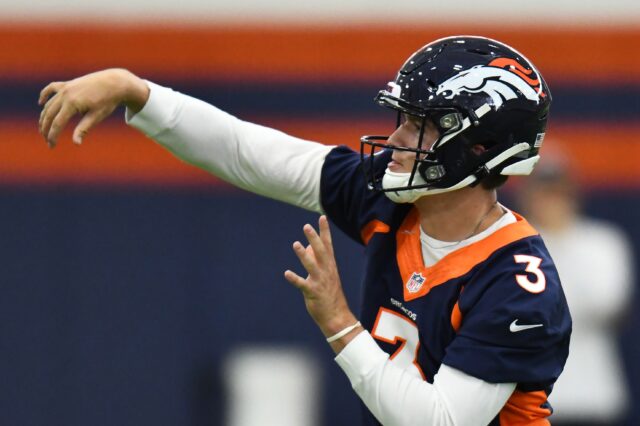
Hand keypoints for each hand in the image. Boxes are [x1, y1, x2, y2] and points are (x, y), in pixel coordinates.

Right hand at [38, 68, 149, 147]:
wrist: (115, 83)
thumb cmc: (107, 101)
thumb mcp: (97, 116)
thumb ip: (83, 129)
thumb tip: (76, 143)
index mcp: (72, 103)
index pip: (57, 123)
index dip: (53, 136)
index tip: (51, 146)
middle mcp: (65, 94)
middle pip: (49, 114)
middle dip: (46, 129)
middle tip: (46, 140)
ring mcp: (65, 88)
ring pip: (49, 104)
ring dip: (44, 116)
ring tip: (43, 128)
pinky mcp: (68, 84)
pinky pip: (51, 88)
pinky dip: (44, 95)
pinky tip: (41, 103)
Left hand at [284, 216, 360, 350]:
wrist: (337, 317)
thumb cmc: (330, 294)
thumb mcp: (326, 274)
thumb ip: (317, 260)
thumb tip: (307, 246)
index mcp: (330, 266)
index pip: (328, 245)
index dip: (324, 231)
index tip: (322, 217)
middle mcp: (326, 271)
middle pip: (320, 251)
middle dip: (314, 238)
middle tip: (307, 226)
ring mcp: (320, 282)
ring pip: (311, 265)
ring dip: (303, 255)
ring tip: (296, 244)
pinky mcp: (313, 293)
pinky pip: (303, 284)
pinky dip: (295, 279)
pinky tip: (287, 273)